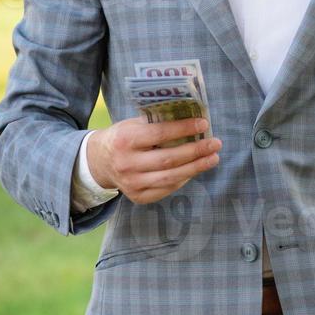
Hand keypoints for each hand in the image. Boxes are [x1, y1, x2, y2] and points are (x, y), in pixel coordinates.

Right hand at [88, 117, 221, 204]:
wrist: (99, 162)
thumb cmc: (123, 137)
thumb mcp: (133, 124)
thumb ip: (157, 122)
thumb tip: (191, 117)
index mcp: (125, 140)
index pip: (159, 133)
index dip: (183, 129)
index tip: (204, 124)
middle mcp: (127, 164)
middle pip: (168, 159)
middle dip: (196, 151)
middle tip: (216, 144)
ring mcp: (131, 184)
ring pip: (170, 177)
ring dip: (196, 168)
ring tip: (213, 158)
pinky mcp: (138, 197)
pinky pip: (166, 189)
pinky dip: (183, 179)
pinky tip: (195, 170)